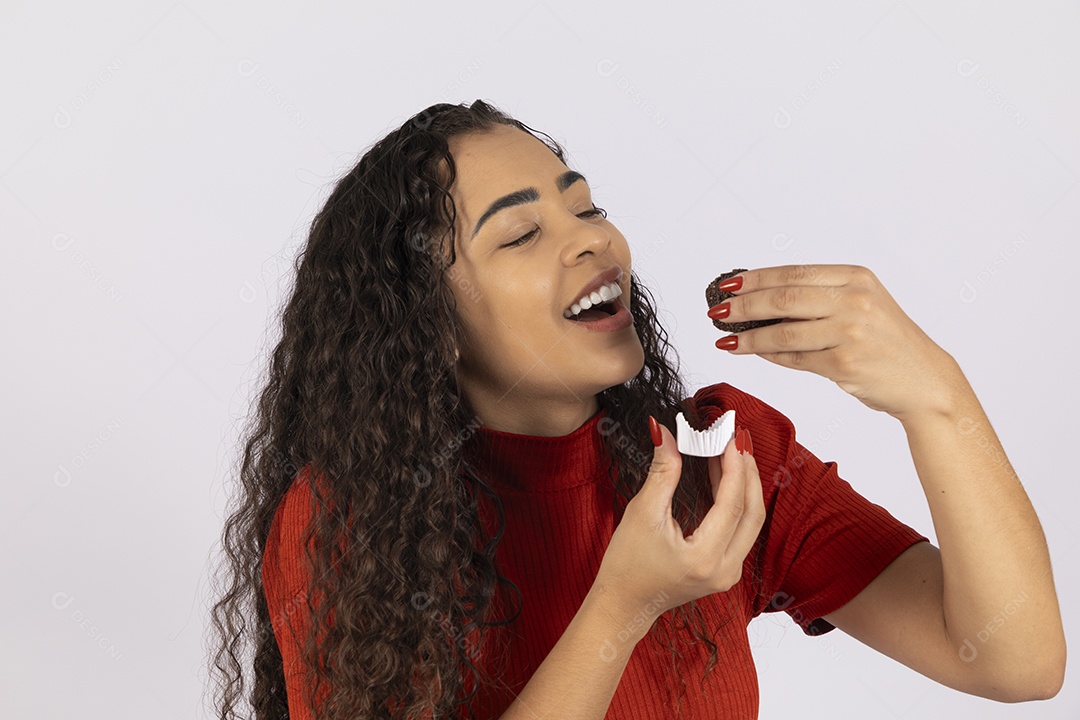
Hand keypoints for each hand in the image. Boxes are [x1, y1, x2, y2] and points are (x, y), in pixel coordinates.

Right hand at [593, 420, 764, 627]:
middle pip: (752, 513)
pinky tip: (725, 477)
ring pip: (751, 522)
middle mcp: (725, 570)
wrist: (623, 604)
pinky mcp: (725, 570)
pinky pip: (741, 530)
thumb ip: (662, 473)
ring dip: (745, 485)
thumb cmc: (626, 566)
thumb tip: (666, 434)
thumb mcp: (642, 514)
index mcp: (704, 559)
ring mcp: (728, 573)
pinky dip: (737, 501)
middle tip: (736, 439)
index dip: (732, 467)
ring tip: (732, 453)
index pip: (731, 505)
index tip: (728, 438)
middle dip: (747, 472)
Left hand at [708, 264, 960, 420]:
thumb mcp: (862, 304)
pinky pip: (794, 358)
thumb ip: (820, 298)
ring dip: (749, 337)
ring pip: (783, 331)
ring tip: (728, 340)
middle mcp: (854, 299)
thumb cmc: (888, 343)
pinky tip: (756, 352)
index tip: (728, 284)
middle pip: (783, 298)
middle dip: (744, 306)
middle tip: (718, 312)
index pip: (792, 274)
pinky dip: (771, 355)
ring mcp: (850, 331)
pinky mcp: (844, 363)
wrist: (924, 380)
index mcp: (855, 277)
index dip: (755, 279)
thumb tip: (761, 300)